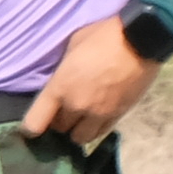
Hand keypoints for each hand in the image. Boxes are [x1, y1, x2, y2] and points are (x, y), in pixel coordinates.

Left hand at [25, 14, 159, 148]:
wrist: (142, 38)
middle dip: (58, 123)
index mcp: (59, 88)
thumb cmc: (103, 35)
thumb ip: (63, 69)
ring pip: (80, 138)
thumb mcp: (72, 46)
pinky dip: (95, 129)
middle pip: (58, 130)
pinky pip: (101, 133)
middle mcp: (76, 105)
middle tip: (62, 113)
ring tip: (80, 119)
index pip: (34, 124)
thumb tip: (60, 78)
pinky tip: (96, 118)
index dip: (30, 128)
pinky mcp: (118, 114)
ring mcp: (98, 113)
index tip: (33, 126)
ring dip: (77, 130)